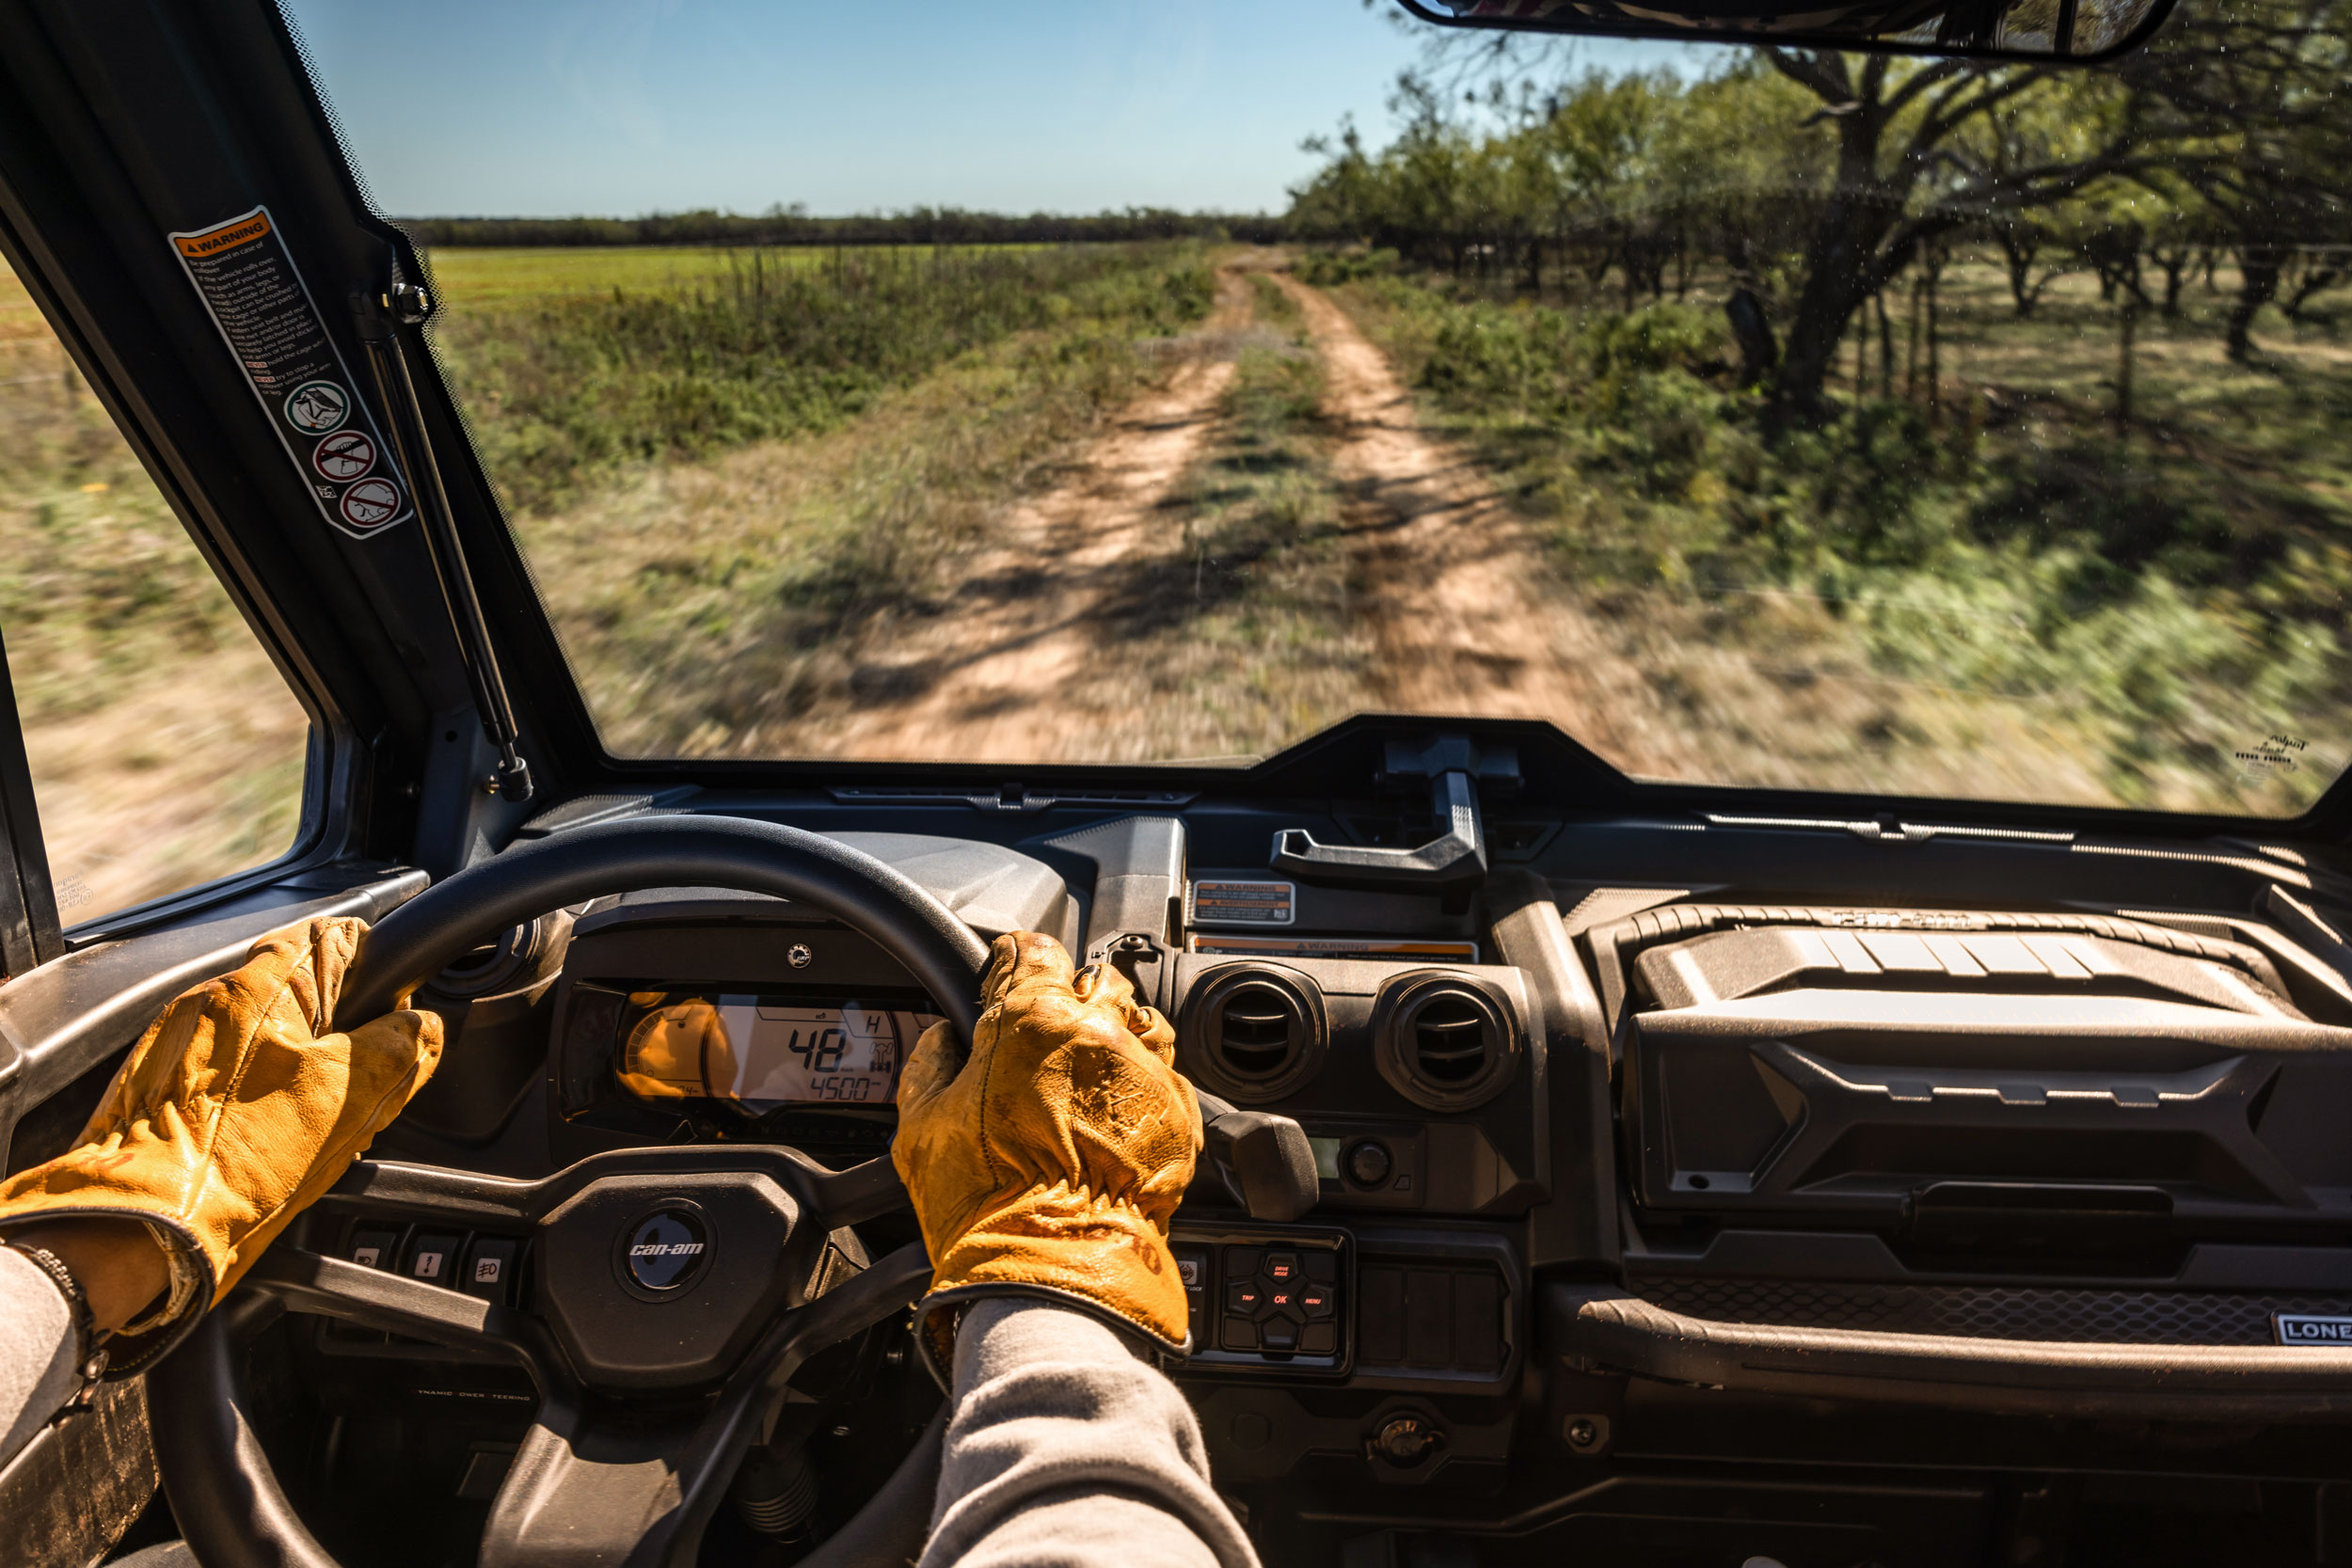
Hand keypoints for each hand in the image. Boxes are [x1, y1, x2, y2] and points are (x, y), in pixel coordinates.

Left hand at [0, 916, 442, 1370]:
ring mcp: (176, 1043)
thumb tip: (422, 1028)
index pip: (339, 937)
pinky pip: (226, 1075)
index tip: (393, 1011)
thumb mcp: (349, 1101)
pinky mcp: (156, 1085)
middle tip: (352, 1087)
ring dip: (296, 1069)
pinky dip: (254, 1099)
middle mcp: (209, 1002)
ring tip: (304, 1125)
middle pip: (303, 993)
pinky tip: (263, 1143)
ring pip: (266, 1038)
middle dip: (338, 1036)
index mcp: (259, 987)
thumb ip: (401, 1048)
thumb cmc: (232, 1166)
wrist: (142, 1229)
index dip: (380, 972)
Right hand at [893, 932, 1200, 1365]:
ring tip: (1080, 1082)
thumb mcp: (921, 1127)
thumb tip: (942, 1040)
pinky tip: (1109, 1119)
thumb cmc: (986, 1203)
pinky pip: (1164, 1075)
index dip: (1012, 960)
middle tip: (1038, 1042)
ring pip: (1137, 1021)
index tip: (1003, 975)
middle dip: (1067, 999)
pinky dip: (1138, 1087)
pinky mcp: (1180, 1111)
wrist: (1055, 1264)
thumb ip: (930, 1064)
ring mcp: (1146, 1070)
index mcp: (1032, 1019)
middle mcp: (1100, 1031)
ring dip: (1111, 1038)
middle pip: (1092, 979)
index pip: (1031, 948)